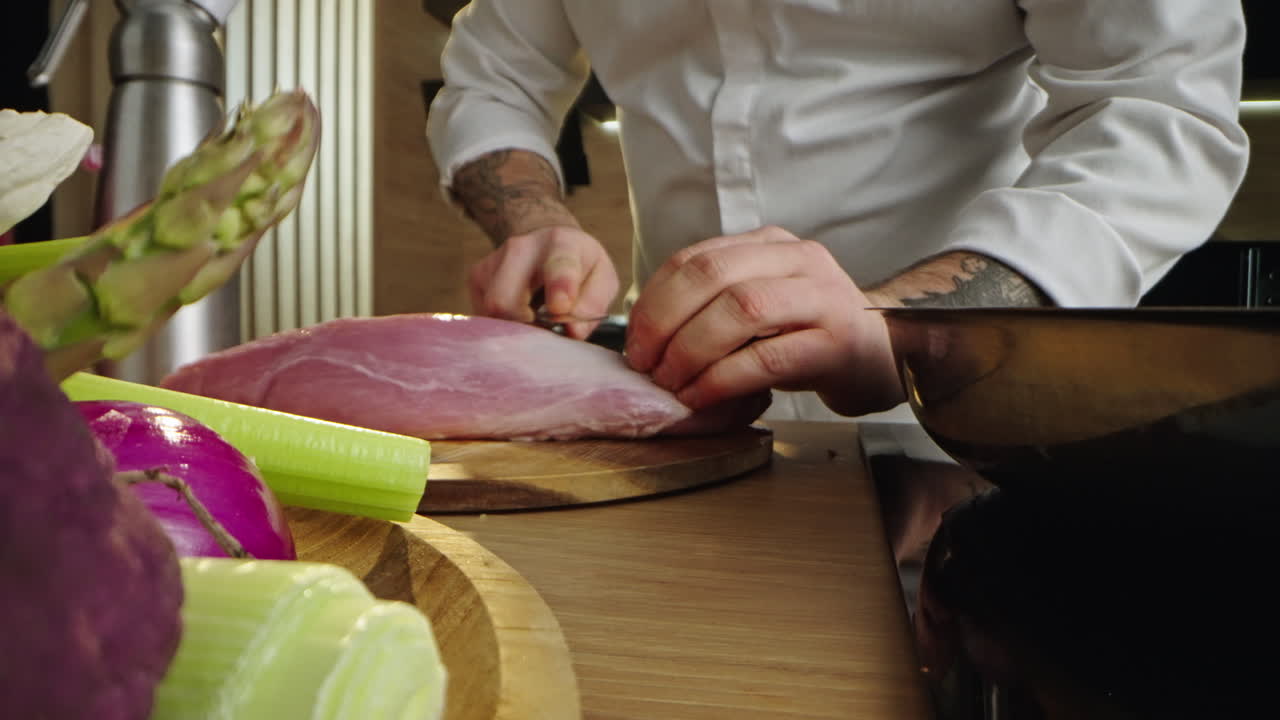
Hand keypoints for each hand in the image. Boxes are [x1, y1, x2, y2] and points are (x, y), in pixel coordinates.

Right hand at [468, 225, 619, 339]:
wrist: (546, 240)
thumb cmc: (579, 265)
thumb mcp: (601, 278)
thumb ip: (593, 303)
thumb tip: (573, 332)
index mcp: (562, 244)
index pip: (558, 265)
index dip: (559, 287)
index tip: (560, 308)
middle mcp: (522, 247)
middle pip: (506, 300)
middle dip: (525, 327)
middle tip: (547, 333)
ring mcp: (494, 260)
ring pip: (491, 311)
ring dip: (515, 327)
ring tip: (537, 322)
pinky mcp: (477, 276)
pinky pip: (484, 314)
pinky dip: (504, 323)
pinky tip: (521, 314)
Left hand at [624, 226, 903, 415]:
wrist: (888, 354)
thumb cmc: (811, 335)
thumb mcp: (763, 304)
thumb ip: (716, 302)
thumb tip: (647, 334)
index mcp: (770, 245)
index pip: (696, 258)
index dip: (655, 300)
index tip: (634, 341)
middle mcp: (797, 260)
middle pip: (713, 276)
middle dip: (666, 322)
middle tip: (645, 364)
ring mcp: (821, 297)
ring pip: (741, 310)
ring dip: (693, 350)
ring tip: (672, 383)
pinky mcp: (836, 342)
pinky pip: (768, 357)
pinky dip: (725, 379)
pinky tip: (703, 397)